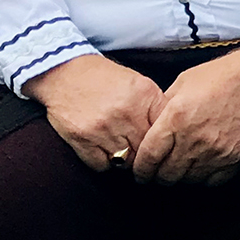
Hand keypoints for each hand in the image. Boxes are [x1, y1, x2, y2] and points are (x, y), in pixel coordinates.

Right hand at [25, 53, 165, 172]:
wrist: (64, 73)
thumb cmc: (105, 79)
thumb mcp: (139, 84)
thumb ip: (158, 106)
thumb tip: (175, 132)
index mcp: (144, 95)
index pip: (166, 129)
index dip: (167, 141)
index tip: (165, 146)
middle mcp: (125, 112)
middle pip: (148, 149)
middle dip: (148, 154)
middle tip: (144, 154)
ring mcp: (103, 127)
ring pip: (127, 161)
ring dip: (128, 160)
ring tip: (125, 151)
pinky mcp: (81, 139)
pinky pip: (103, 166)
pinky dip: (106, 163)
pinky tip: (106, 152)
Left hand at [133, 43, 239, 184]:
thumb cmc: (224, 74)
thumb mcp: (184, 82)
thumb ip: (165, 107)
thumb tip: (152, 127)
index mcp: (176, 118)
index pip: (149, 156)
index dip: (140, 168)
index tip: (139, 172)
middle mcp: (194, 139)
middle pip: (167, 174)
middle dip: (157, 176)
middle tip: (156, 173)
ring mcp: (217, 152)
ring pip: (188, 180)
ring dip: (180, 177)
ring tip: (178, 170)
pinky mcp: (236, 159)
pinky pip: (212, 181)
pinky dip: (203, 178)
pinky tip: (201, 169)